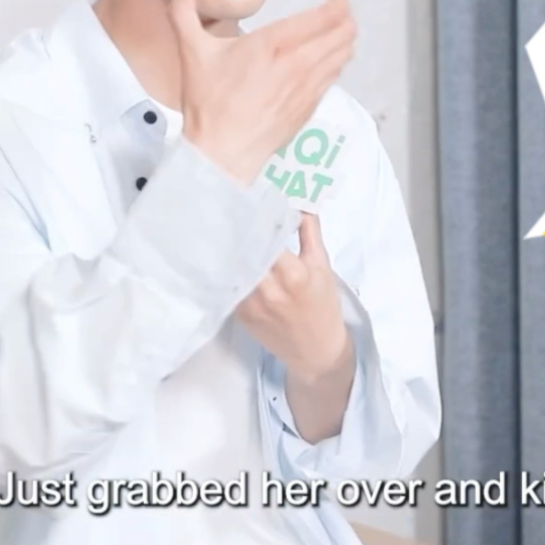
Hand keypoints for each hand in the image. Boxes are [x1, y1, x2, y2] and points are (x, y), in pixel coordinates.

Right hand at [167, 0, 355, 183]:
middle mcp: (298, 63)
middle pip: (343, 34)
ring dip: (344, 40)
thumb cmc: (209, 103)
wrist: (222, 153)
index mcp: (273, 44)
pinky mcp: (309, 107)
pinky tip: (326, 62)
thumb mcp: (192, 53)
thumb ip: (183, 14)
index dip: (338, 3)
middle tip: (338, 12)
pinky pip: (334, 78)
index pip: (323, 17)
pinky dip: (336, 64)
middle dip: (346, 18)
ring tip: (337, 32)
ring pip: (343, 55)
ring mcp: (307, 87)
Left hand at [236, 214, 354, 442]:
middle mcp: (268, 289)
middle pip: (244, 247)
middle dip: (237, 225)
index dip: (256, 214)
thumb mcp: (322, 266)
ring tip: (221, 221)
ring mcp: (250, 303)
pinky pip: (229, 283)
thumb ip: (310, 232)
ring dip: (228, 244)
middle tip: (228, 200)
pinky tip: (223, 251)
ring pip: (232, 265)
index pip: (266, 235)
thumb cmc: (323, 307)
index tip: (249, 193)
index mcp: (293, 274)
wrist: (315, 351)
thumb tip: (301, 201)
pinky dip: (226, 266)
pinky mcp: (239, 314)